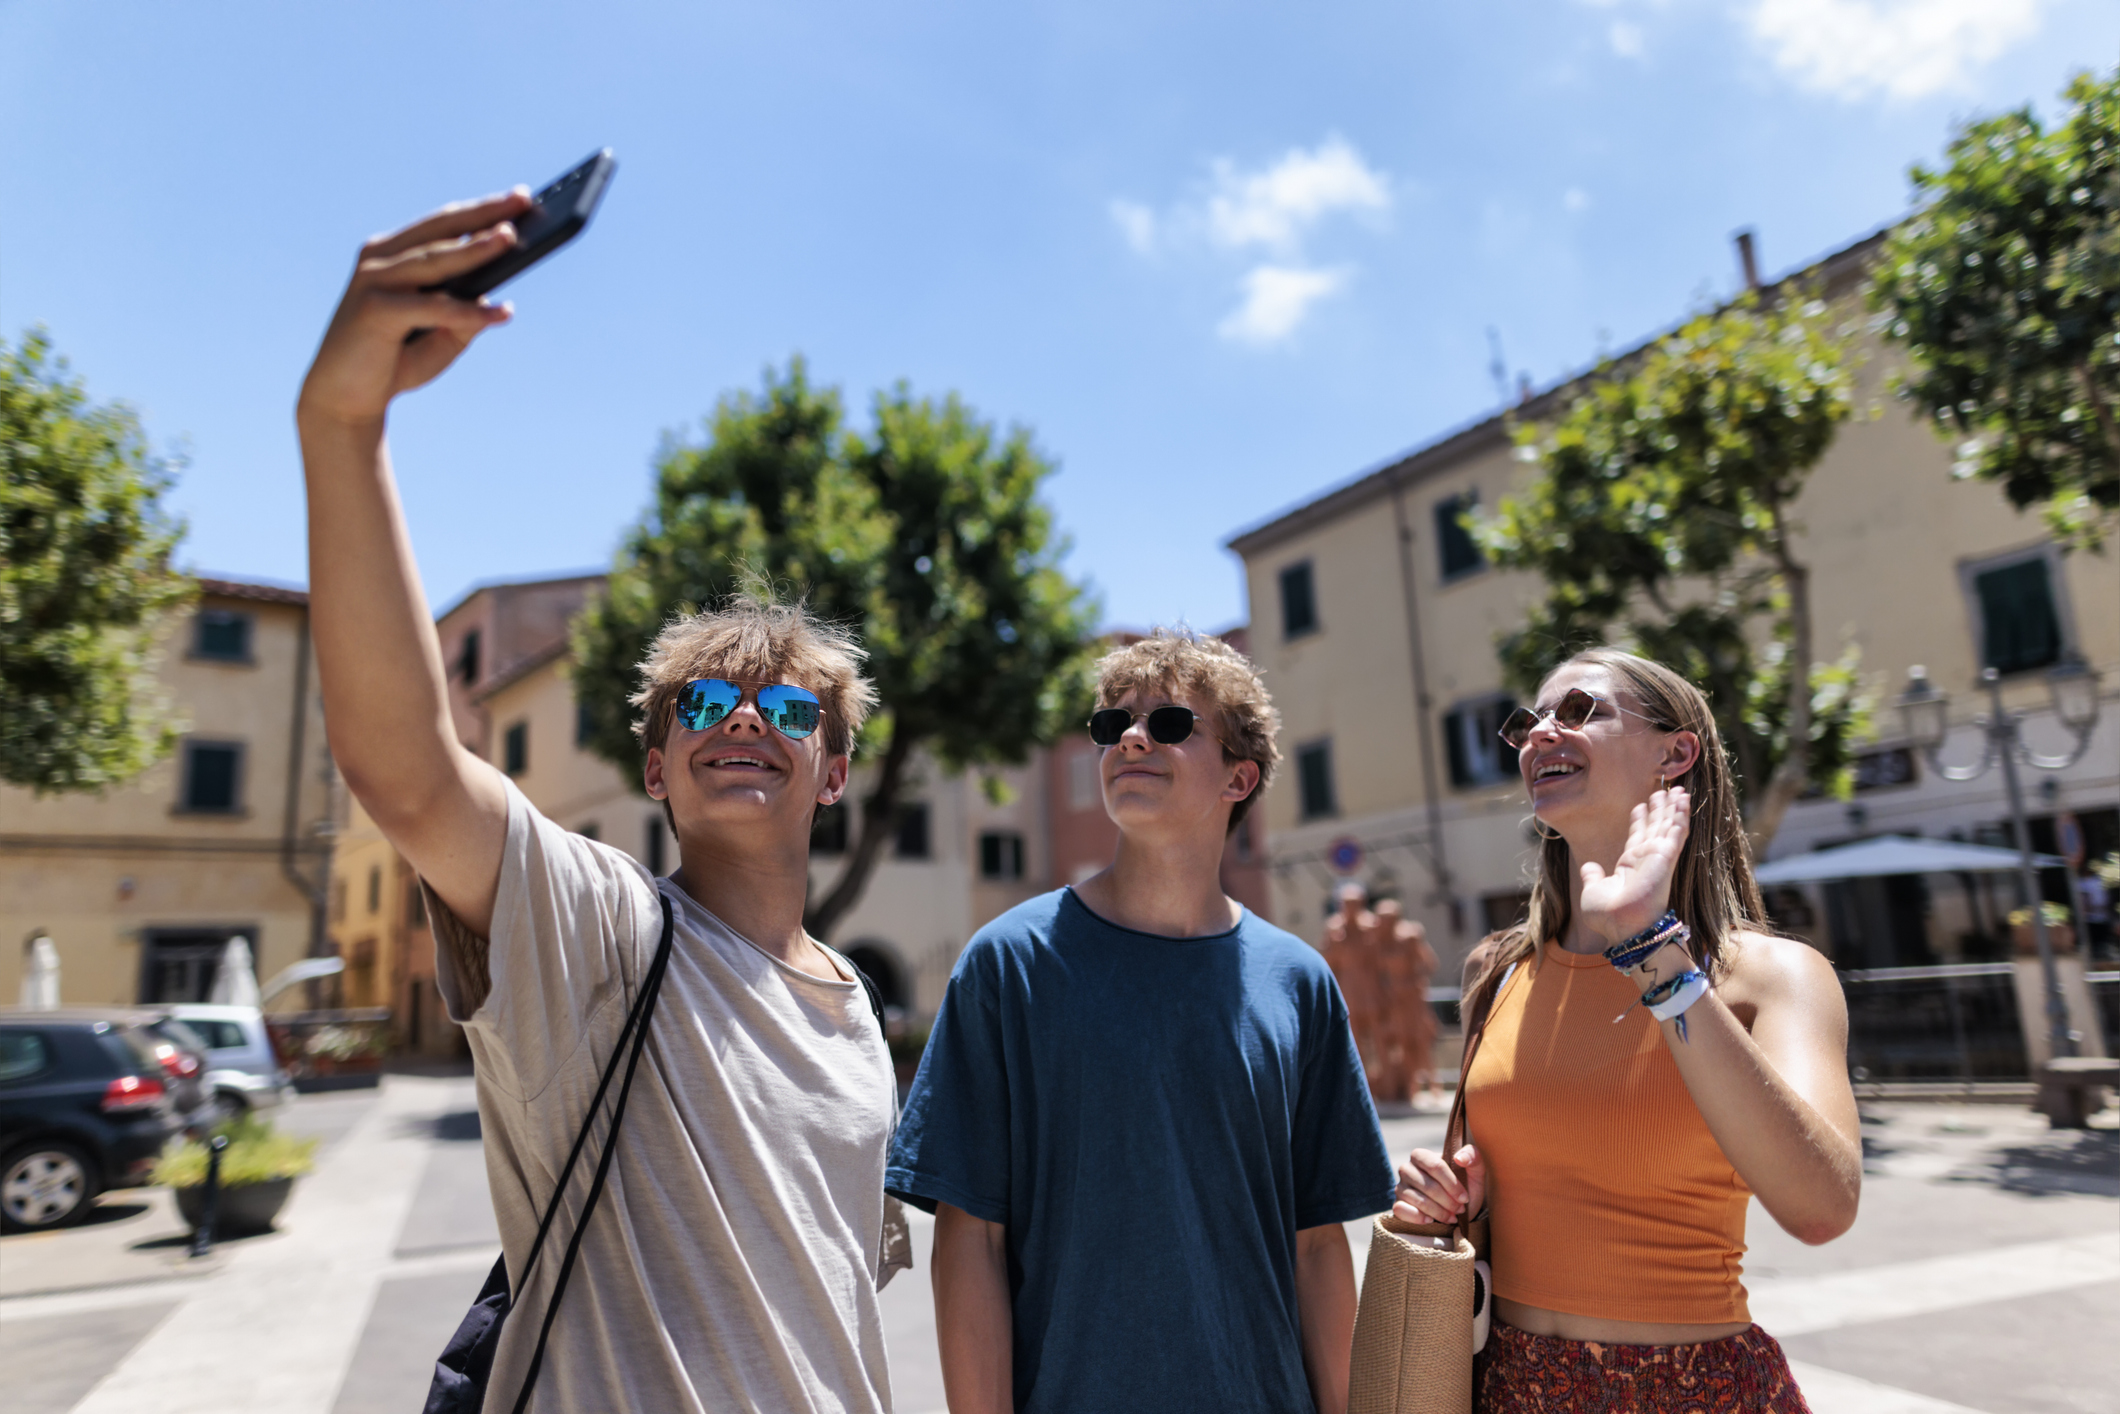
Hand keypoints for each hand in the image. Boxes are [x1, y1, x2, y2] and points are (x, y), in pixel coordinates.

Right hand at [296, 189, 533, 429]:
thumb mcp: (442, 336)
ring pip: (434, 259)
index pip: (444, 225)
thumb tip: (497, 298)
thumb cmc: (395, 361)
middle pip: (441, 229)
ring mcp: (373, 281)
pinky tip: (501, 313)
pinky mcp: (374, 309)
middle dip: (483, 213)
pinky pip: (431, 306)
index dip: (481, 209)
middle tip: (522, 200)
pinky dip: (467, 311)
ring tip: (510, 238)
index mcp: (395, 255)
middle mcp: (381, 259)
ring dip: (474, 248)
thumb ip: (466, 314)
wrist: (346, 400)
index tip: (520, 197)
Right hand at [1393, 1144, 1484, 1225]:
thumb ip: (1473, 1156)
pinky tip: (1431, 1220)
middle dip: (1447, 1201)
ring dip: (1438, 1212)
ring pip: (1417, 1200)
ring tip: (1451, 1217)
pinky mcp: (1397, 1205)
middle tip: (1460, 1209)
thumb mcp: (1475, 1171)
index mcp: (1422, 1155)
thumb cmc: (1466, 1185)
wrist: (1458, 1208)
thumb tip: (1459, 1158)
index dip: (1451, 1184)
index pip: (1435, 1166)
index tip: (1464, 1198)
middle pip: (1427, 1185)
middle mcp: (1407, 1169)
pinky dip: (1418, 1217)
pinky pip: (1401, 1210)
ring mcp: (1400, 1187)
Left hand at [1577, 786, 1690, 944]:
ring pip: (1668, 826)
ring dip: (1673, 808)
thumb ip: (1593, 876)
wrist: (1622, 927)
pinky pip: (1676, 832)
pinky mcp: (1666, 858)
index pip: (1637, 837)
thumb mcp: (1593, 890)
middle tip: (1663, 790)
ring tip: (1678, 790)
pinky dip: (1680, 816)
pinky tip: (1683, 801)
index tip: (1641, 805)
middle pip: (1655, 828)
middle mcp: (1645, 860)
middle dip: (1660, 809)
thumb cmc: (1608, 915)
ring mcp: (1658, 858)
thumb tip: (1589, 866)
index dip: (1640, 820)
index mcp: (1629, 866)